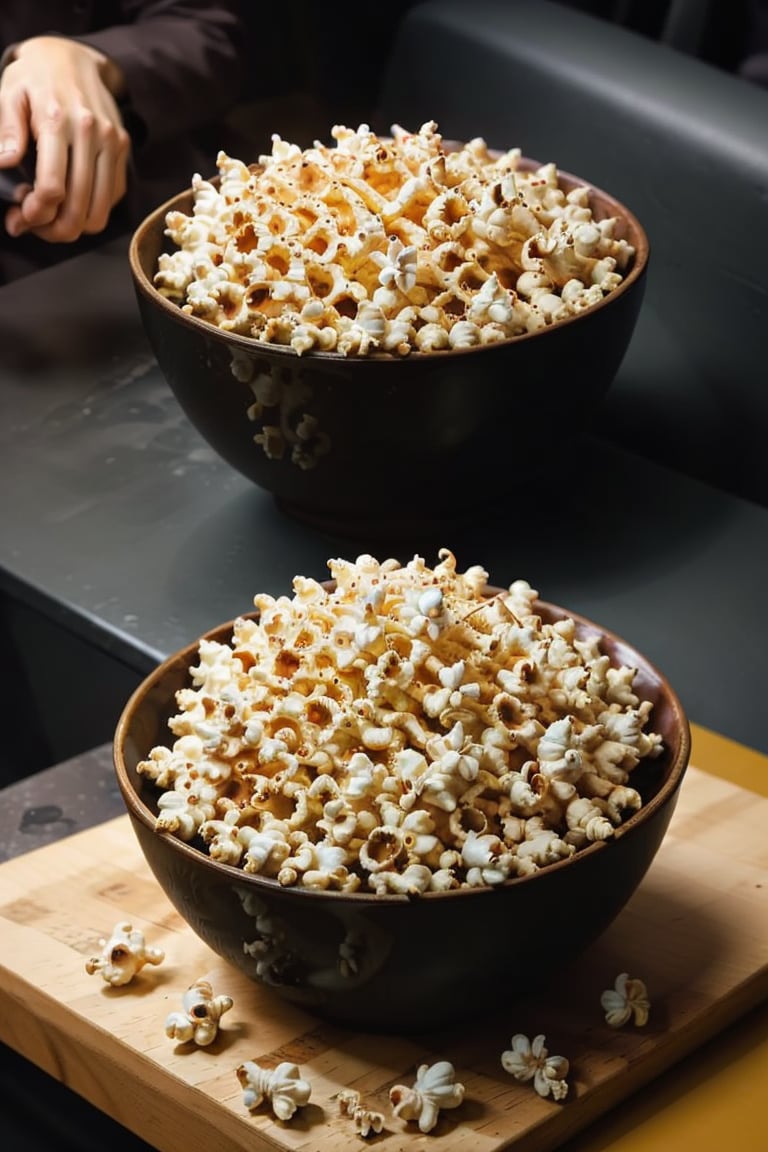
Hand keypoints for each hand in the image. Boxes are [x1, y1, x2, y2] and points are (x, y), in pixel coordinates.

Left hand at [0, 36, 130, 242]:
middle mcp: (91, 134)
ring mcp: (112, 144)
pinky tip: (71, 203)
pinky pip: (111, 199)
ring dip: (74, 228)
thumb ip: (7, 130)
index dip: (34, 213)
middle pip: (77, 208)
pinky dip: (91, 212)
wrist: (73, 56)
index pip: (52, 187)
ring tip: (52, 222)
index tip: (19, 217)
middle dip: (52, 230)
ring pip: (98, 213)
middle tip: (33, 227)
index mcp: (57, 121)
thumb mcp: (9, 94)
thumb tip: (5, 164)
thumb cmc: (34, 78)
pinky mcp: (122, 150)